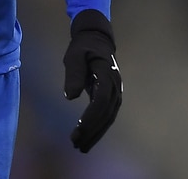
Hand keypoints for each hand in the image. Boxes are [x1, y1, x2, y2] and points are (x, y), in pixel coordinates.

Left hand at [62, 9, 121, 152]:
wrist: (97, 40)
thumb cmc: (83, 47)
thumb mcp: (75, 55)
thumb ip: (74, 73)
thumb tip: (70, 96)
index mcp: (108, 73)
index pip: (102, 100)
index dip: (91, 117)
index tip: (77, 130)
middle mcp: (116, 85)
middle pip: (107, 112)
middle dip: (92, 130)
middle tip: (76, 144)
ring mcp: (116, 91)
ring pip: (109, 117)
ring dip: (96, 133)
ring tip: (81, 147)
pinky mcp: (112, 96)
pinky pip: (108, 115)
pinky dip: (99, 128)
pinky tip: (88, 137)